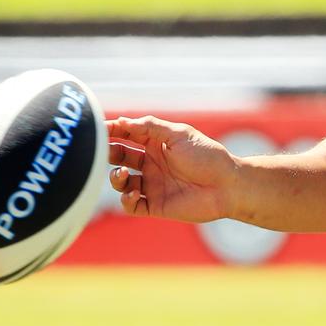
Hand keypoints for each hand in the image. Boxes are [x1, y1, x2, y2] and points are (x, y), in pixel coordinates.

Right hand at [107, 115, 239, 222]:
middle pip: (119, 157)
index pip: (127, 134)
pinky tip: (133, 192)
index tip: (97, 130)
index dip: (111, 131)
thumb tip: (121, 120)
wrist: (228, 184)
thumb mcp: (178, 134)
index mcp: (156, 143)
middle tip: (101, 153)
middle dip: (107, 154)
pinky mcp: (155, 205)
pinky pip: (131, 205)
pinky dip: (126, 199)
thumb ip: (149, 127)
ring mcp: (152, 184)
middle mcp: (151, 163)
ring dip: (115, 177)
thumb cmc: (206, 155)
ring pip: (121, 182)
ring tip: (122, 173)